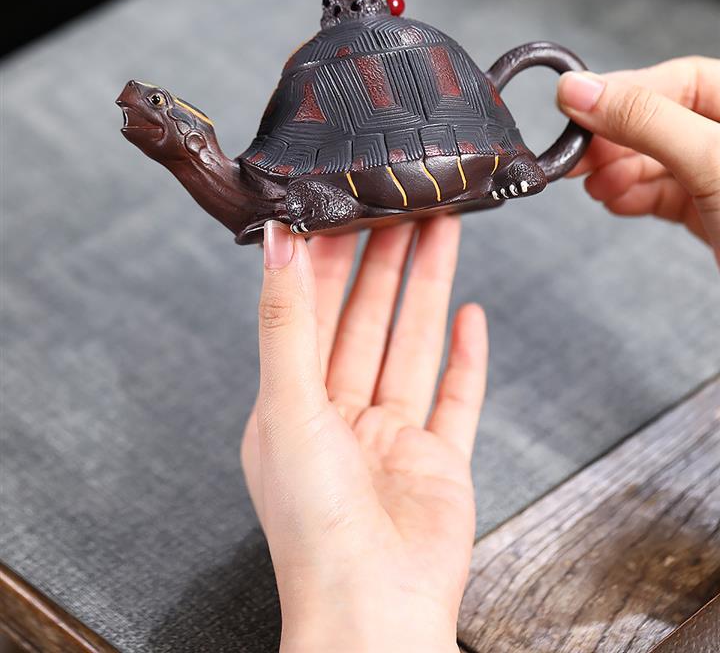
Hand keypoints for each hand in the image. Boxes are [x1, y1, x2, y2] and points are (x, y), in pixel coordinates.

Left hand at [241, 217, 486, 652]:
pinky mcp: (440, 462)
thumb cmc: (313, 526)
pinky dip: (466, 355)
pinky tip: (473, 315)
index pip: (311, 309)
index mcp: (291, 406)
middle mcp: (340, 416)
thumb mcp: (286, 405)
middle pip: (367, 316)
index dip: (329, 255)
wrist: (373, 615)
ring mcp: (392, 438)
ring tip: (444, 228)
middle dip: (385, 257)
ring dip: (427, 286)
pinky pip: (455, 396)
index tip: (345, 203)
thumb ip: (285, 320)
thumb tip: (274, 242)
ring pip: (412, 342)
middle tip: (405, 200)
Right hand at [557, 56, 719, 264]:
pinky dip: (635, 197)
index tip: (573, 103)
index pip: (681, 79)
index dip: (624, 90)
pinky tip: (614, 202)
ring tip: (592, 184)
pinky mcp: (718, 217)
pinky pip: (666, 195)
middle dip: (615, 137)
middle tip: (574, 154)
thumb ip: (646, 120)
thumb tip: (582, 88)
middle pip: (663, 119)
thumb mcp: (713, 162)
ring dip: (619, 170)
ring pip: (659, 159)